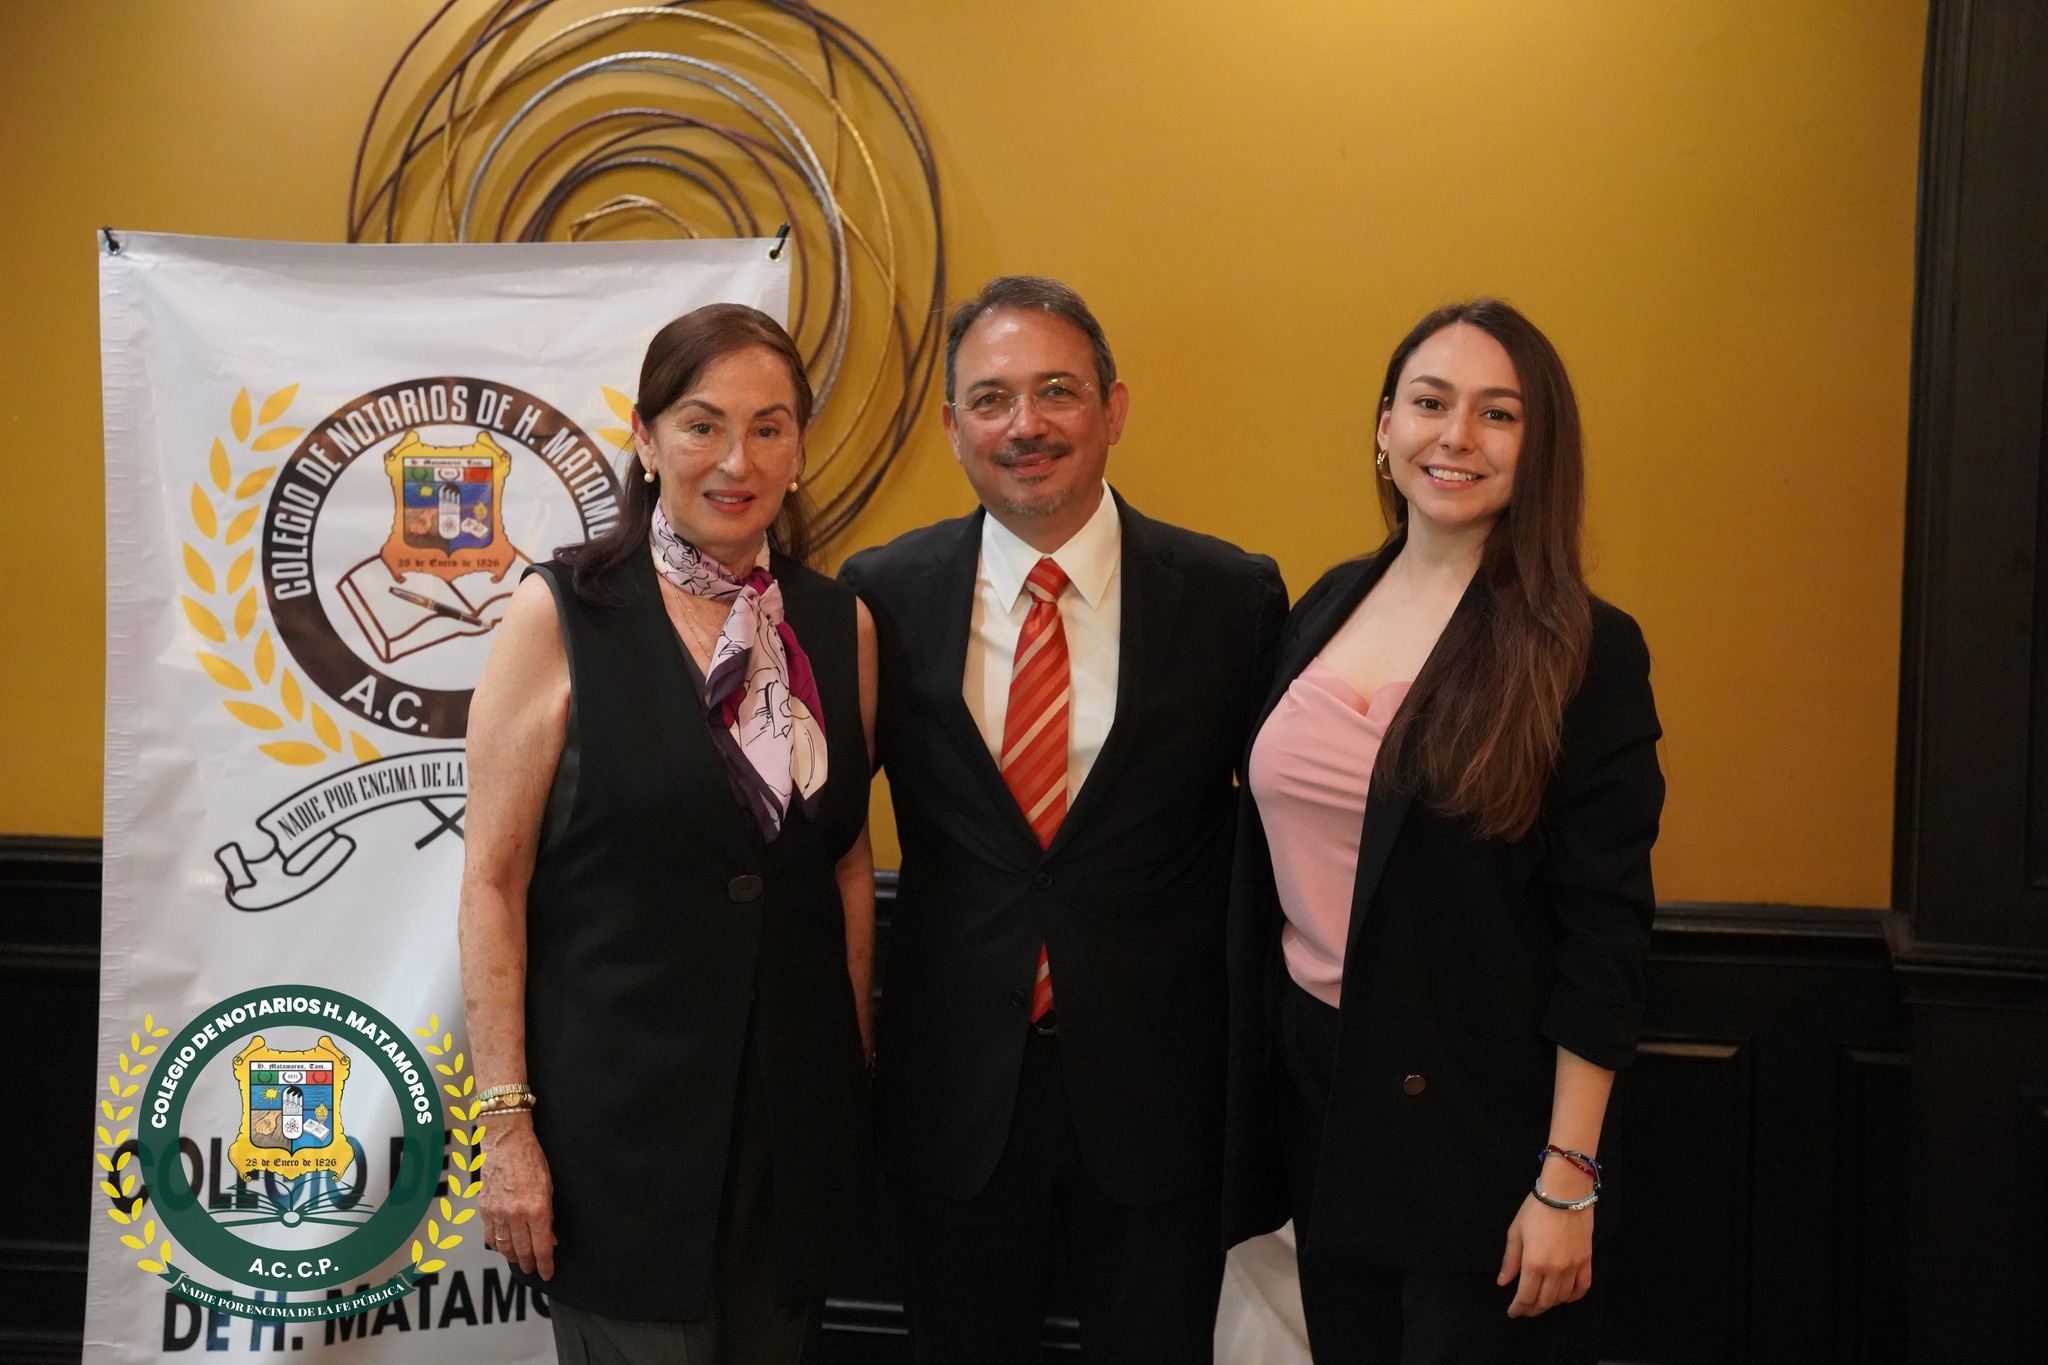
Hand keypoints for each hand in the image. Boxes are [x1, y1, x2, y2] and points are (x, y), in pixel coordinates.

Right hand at [477, 1112, 556, 1279]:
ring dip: (513, 1257)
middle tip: (534, 1270)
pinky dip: (497, 1246)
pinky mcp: (485, 1209)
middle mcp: (515, 1215)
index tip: (548, 1274)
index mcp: (536, 1209)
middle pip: (522, 1251)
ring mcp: (497, 1213)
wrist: (506, 1141)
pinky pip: (489, 1236)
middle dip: (529, 1264)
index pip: (541, 1247)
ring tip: (521, 1262)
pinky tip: (503, 1248)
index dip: (545, 1264)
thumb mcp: (549, 1187)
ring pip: (504, 1247)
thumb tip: (550, 1239)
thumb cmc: (531, 1159)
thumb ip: (548, 1216)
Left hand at [1497, 1190, 1592, 1317]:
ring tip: (1541, 1303)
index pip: (1525, 1296)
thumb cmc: (1536, 1209)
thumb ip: (1510, 1260)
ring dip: (1550, 1304)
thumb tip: (1503, 1283)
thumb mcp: (1515, 1232)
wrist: (1566, 1193)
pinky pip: (1582, 1287)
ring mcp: (1573, 1267)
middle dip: (1532, 1309)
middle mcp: (1555, 1270)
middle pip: (1544, 1301)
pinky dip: (1573, 1297)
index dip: (1518, 1308)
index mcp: (1534, 1263)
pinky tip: (1565, 1297)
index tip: (1512, 1313)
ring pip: (1562, 1297)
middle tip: (1525, 1310)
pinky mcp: (1586, 1261)